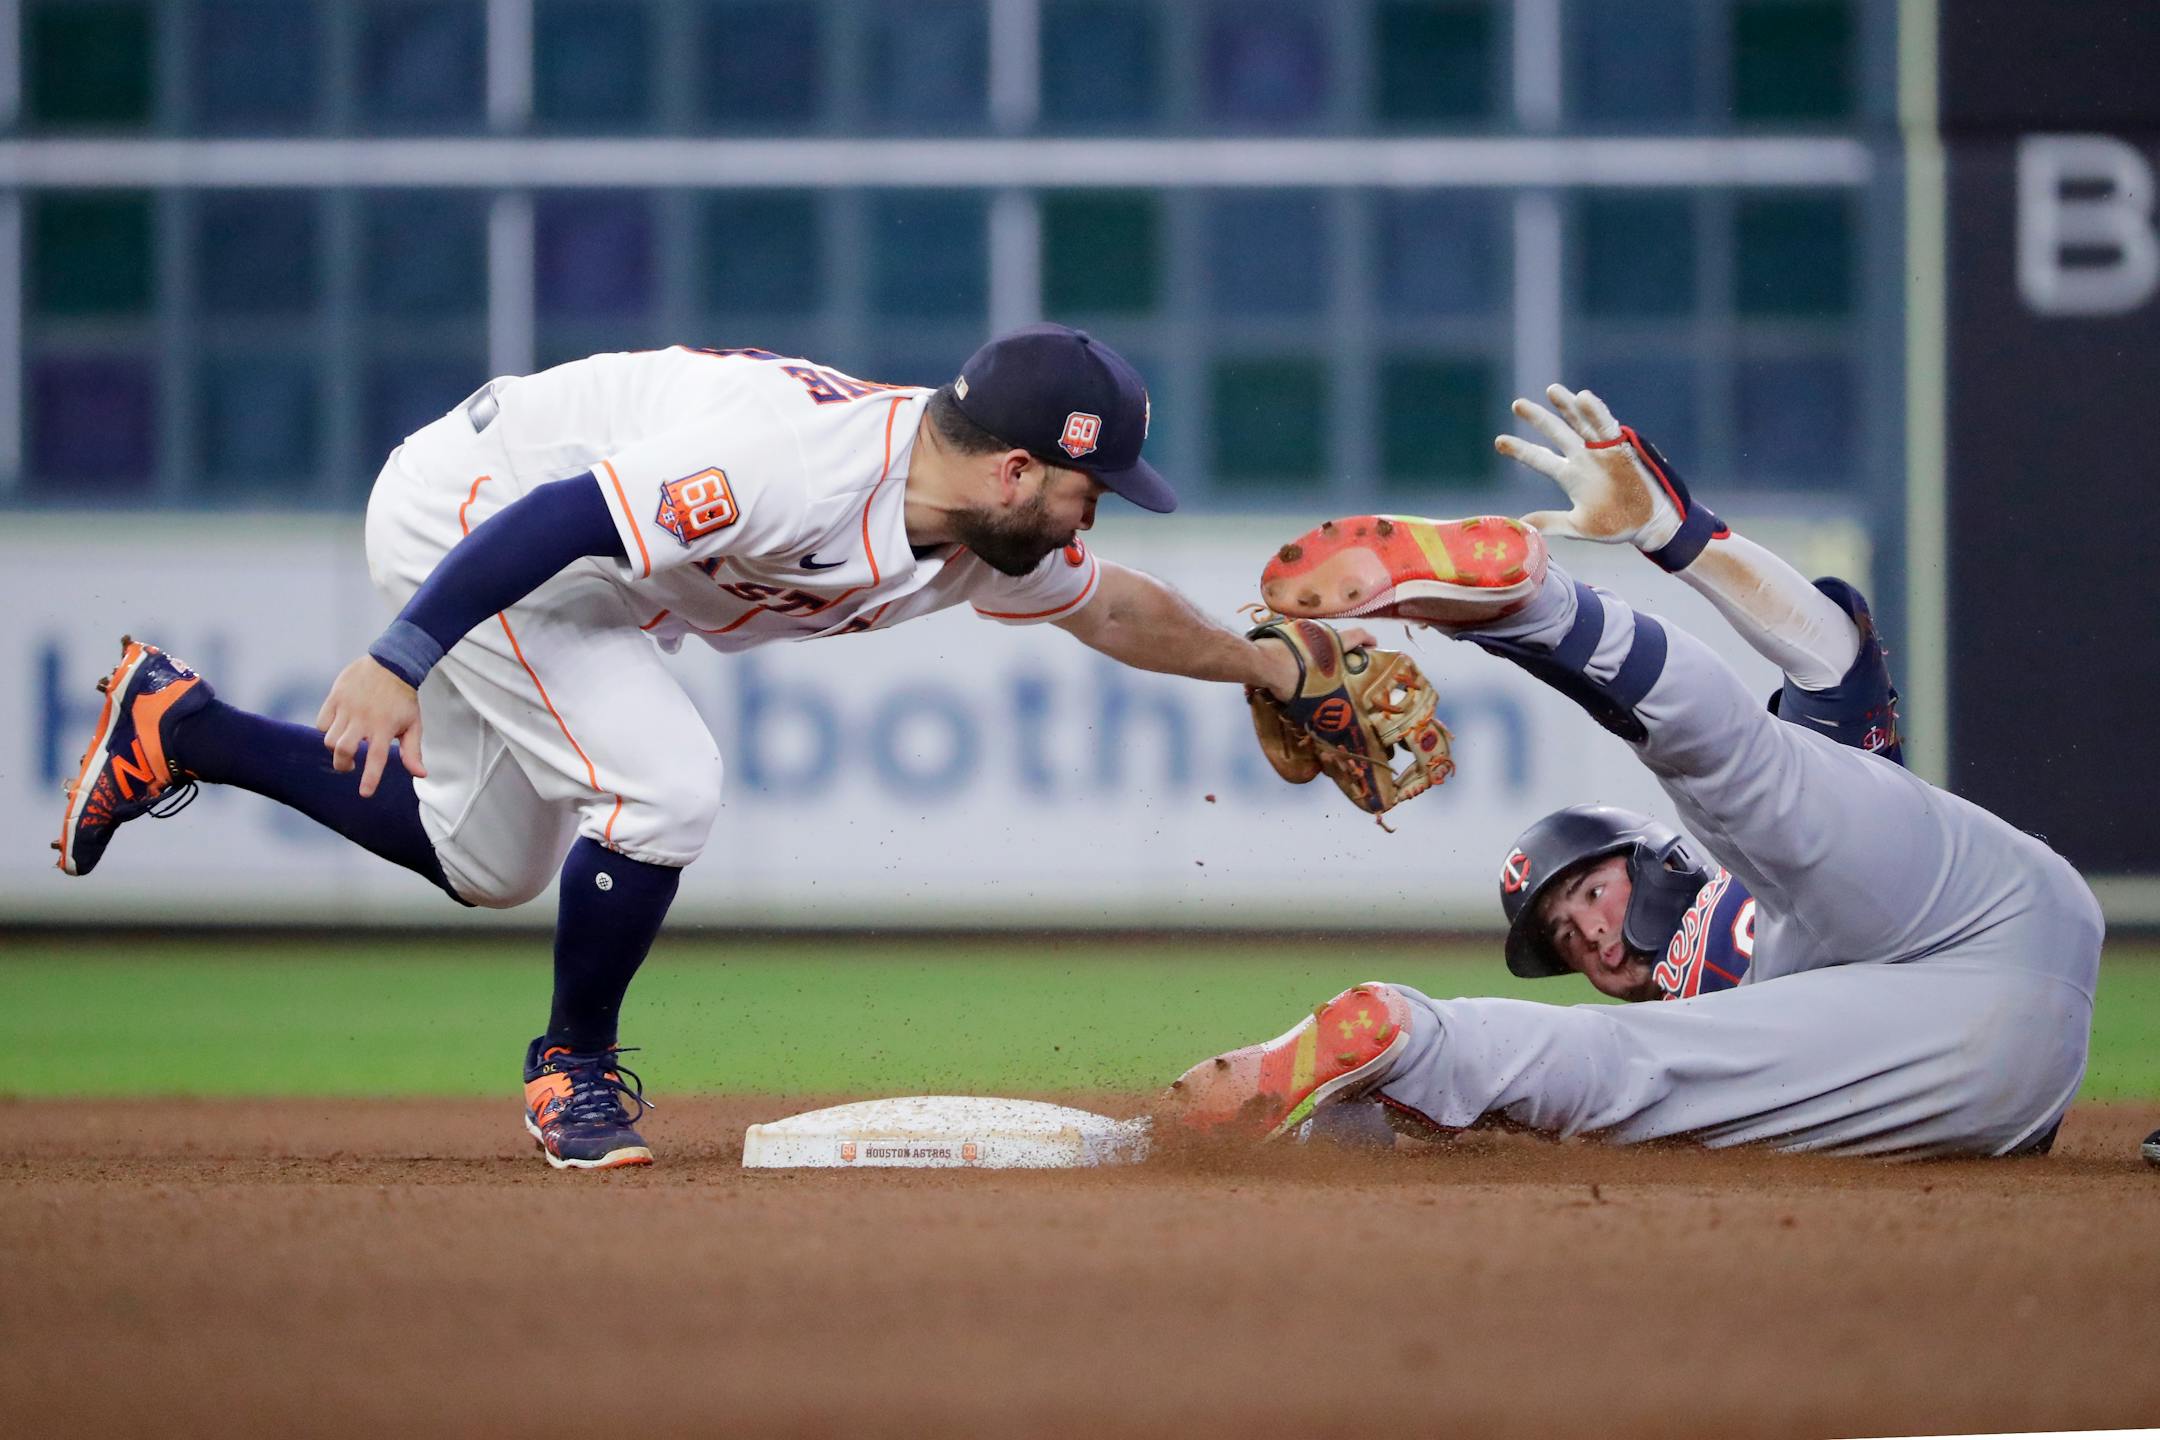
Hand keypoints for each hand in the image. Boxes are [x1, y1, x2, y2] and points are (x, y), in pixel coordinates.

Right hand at [316, 656, 424, 797]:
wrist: (391, 663)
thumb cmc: (403, 698)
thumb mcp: (413, 724)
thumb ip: (412, 751)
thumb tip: (420, 774)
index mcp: (385, 727)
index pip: (376, 759)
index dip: (370, 778)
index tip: (365, 793)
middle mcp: (364, 718)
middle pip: (343, 750)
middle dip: (343, 765)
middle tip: (350, 767)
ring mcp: (347, 707)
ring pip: (329, 738)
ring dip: (335, 749)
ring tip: (347, 746)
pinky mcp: (335, 697)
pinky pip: (321, 722)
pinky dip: (326, 731)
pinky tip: (338, 729)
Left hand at [1254, 624, 1376, 699]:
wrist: (1260, 663)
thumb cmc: (1291, 678)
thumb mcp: (1314, 694)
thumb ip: (1325, 698)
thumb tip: (1329, 718)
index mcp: (1332, 643)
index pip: (1358, 635)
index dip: (1368, 640)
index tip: (1373, 646)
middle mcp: (1319, 632)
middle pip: (1336, 638)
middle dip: (1341, 652)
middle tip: (1343, 667)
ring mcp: (1300, 631)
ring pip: (1317, 641)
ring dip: (1320, 653)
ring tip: (1318, 671)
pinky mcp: (1284, 634)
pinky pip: (1299, 643)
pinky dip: (1302, 653)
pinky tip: (1296, 666)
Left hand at [1498, 385, 1680, 549]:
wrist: (1650, 524)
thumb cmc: (1615, 525)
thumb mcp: (1578, 526)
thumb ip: (1551, 522)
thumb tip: (1521, 525)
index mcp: (1570, 476)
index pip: (1540, 459)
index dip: (1521, 449)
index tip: (1499, 441)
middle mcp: (1583, 459)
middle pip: (1556, 433)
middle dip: (1538, 418)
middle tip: (1517, 404)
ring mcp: (1602, 451)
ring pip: (1581, 422)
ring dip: (1568, 406)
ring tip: (1552, 390)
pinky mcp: (1621, 448)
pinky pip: (1608, 427)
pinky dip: (1597, 413)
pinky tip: (1584, 398)